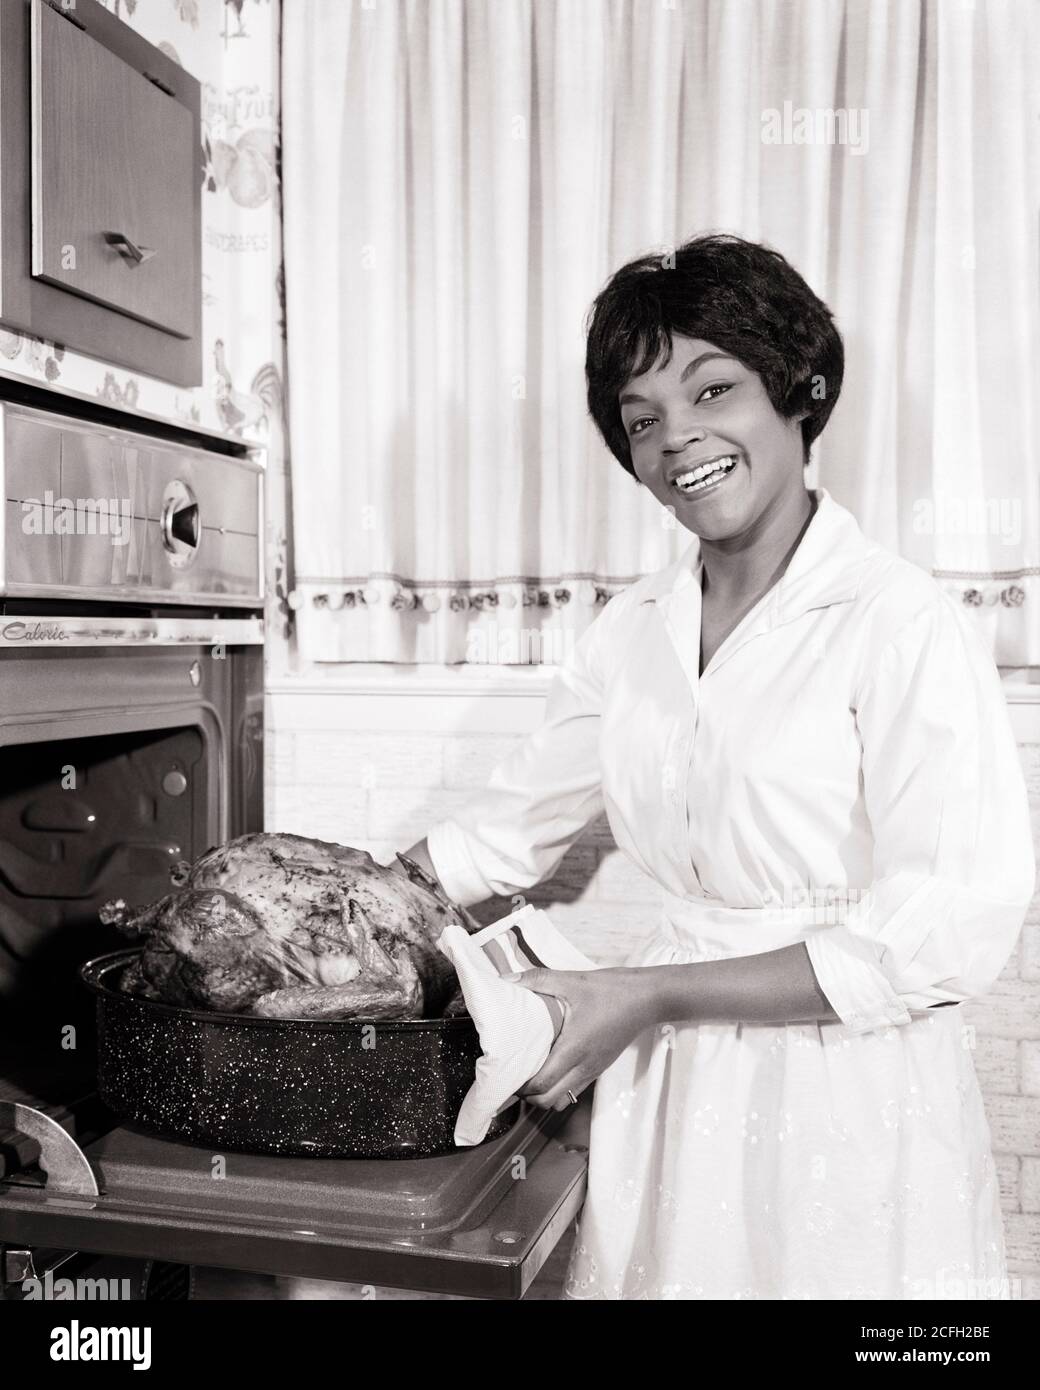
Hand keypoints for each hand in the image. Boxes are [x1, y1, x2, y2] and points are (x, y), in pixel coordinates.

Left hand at [507, 967, 662, 1110]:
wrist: (648, 998)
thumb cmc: (611, 990)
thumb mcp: (573, 980)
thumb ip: (538, 979)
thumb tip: (507, 979)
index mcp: (574, 1048)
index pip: (542, 1084)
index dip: (521, 1085)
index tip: (507, 1071)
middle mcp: (584, 1066)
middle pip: (549, 1100)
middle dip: (528, 1094)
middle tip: (515, 1074)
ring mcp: (593, 1070)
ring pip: (562, 1099)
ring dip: (543, 1094)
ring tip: (531, 1074)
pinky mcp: (600, 1068)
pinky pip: (575, 1089)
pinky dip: (559, 1088)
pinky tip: (551, 1068)